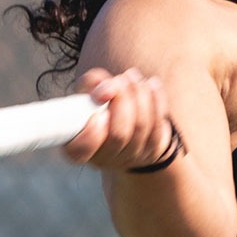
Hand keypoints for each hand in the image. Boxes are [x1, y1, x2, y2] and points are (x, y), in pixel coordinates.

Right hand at [62, 67, 179, 172]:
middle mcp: (104, 159)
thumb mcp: (87, 91)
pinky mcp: (153, 151)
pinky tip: (152, 85)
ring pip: (141, 127)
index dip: (90, 135)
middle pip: (119, 135)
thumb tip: (106, 88)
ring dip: (139, 95)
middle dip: (122, 100)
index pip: (79, 152)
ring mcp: (130, 158)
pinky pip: (159, 126)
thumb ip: (90, 83)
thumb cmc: (99, 104)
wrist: (123, 119)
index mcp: (77, 148)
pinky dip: (157, 100)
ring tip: (132, 76)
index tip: (97, 112)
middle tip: (121, 79)